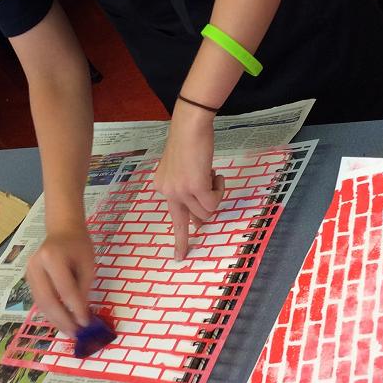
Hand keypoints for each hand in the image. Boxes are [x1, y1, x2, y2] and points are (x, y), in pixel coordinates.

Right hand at [26, 224, 94, 337]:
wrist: (62, 230)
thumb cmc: (78, 245)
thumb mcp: (88, 264)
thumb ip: (83, 288)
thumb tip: (80, 314)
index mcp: (52, 257)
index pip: (65, 289)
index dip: (76, 308)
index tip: (86, 323)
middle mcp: (36, 265)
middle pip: (48, 299)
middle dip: (62, 319)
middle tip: (75, 333)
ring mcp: (29, 272)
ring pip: (41, 303)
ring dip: (55, 319)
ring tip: (69, 331)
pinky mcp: (28, 278)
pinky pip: (39, 299)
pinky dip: (50, 312)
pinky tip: (61, 320)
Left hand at [155, 100, 225, 259]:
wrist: (191, 126)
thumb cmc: (190, 142)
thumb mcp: (184, 170)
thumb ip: (189, 192)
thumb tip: (200, 219)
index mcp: (162, 187)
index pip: (173, 218)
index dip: (180, 239)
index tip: (179, 256)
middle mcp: (168, 191)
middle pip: (192, 218)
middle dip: (200, 215)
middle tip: (202, 205)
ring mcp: (180, 190)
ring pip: (207, 211)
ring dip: (215, 194)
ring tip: (211, 174)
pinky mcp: (195, 187)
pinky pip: (214, 201)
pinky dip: (219, 189)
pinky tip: (215, 173)